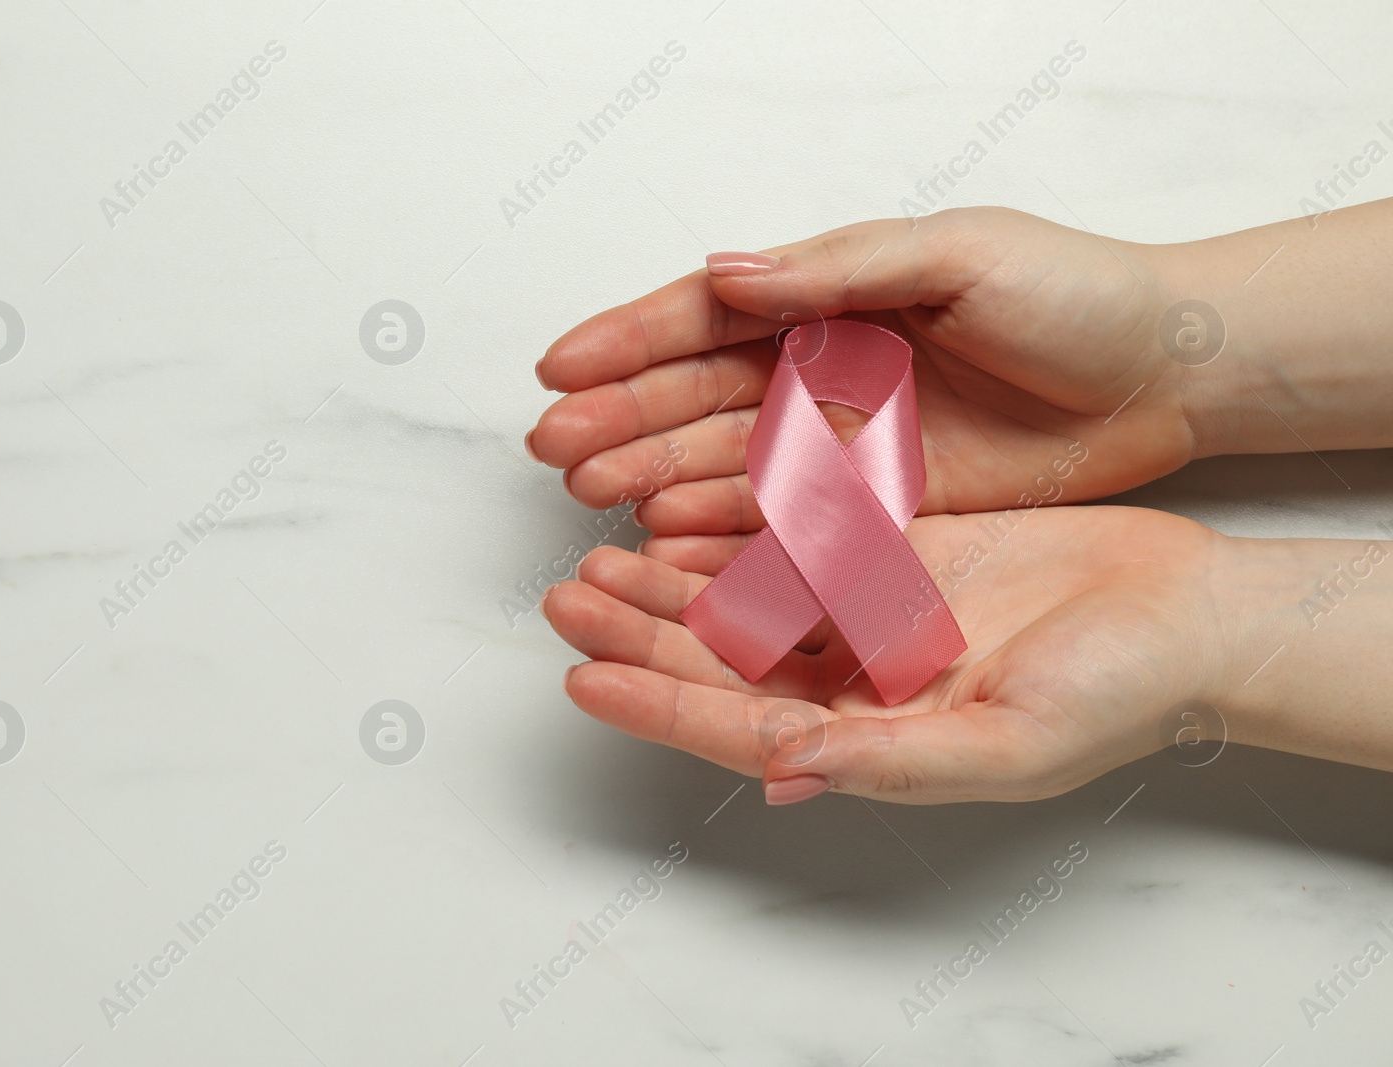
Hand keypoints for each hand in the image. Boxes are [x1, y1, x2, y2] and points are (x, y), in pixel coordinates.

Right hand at [528, 207, 1203, 534]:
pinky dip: (728, 527)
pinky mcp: (883, 500)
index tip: (558, 368)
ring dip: (659, 474)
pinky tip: (673, 536)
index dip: (629, 340)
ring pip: (730, 458)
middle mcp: (827, 365)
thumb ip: (838, 270)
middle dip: (622, 417)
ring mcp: (850, 437)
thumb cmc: (1073, 294)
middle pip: (699, 393)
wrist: (1165, 372)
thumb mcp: (955, 257)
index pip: (708, 316)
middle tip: (554, 448)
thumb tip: (724, 273)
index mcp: (834, 294)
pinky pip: (787, 517)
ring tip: (596, 497)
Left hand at [542, 506, 1237, 803]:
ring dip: (669, 582)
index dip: (657, 706)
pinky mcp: (893, 551)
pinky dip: (737, 525)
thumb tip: (784, 774)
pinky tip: (680, 506)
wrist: (1187, 612)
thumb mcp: (1006, 742)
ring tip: (596, 553)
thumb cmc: (1119, 692)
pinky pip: (794, 539)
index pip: (737, 727)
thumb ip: (892, 760)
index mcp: (870, 739)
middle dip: (637, 635)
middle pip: (720, 662)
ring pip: (741, 599)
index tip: (581, 677)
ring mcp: (869, 615)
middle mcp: (854, 682)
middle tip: (564, 598)